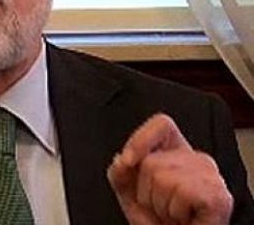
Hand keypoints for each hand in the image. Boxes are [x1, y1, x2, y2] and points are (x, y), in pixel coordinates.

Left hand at [106, 113, 232, 224]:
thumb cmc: (160, 222)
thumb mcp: (131, 194)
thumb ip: (120, 173)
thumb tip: (120, 160)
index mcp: (176, 153)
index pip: (161, 125)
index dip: (141, 138)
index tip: (127, 161)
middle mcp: (197, 159)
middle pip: (152, 160)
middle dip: (145, 191)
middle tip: (161, 206)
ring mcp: (211, 176)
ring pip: (163, 178)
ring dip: (159, 205)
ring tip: (172, 213)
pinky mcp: (219, 196)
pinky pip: (182, 192)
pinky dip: (174, 211)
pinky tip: (184, 218)